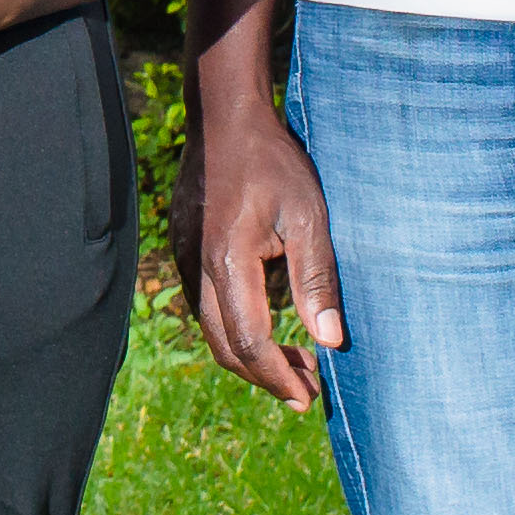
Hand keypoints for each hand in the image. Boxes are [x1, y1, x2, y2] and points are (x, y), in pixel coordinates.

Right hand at [186, 91, 349, 410]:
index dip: (278, 377)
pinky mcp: (184, 249)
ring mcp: (184, 258)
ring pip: (212, 329)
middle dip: (265, 376)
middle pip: (224, 346)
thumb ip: (316, 279)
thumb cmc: (273, 162)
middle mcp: (196, 267)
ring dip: (251, 355)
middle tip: (308, 390)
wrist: (225, 118)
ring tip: (297, 362)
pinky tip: (268, 324)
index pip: (249, 342)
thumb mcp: (308, 216)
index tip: (309, 397)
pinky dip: (236, 328)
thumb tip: (330, 342)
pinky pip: (205, 305)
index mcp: (227, 262)